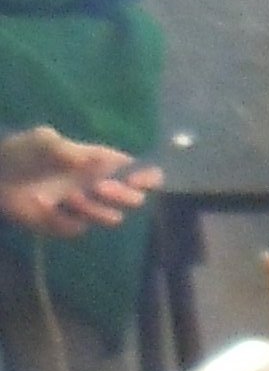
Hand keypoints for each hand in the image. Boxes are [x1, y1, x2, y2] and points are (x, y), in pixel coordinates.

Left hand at [0, 129, 157, 236]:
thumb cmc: (20, 153)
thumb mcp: (43, 142)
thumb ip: (70, 151)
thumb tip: (99, 160)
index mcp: (97, 162)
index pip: (135, 171)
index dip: (145, 177)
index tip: (140, 181)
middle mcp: (96, 186)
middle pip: (132, 198)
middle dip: (122, 195)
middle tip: (101, 189)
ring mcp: (83, 207)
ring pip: (111, 217)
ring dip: (94, 209)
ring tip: (70, 198)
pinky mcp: (66, 225)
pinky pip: (77, 229)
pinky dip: (63, 220)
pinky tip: (44, 207)